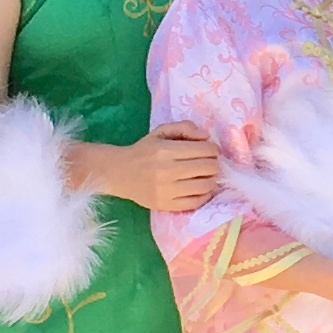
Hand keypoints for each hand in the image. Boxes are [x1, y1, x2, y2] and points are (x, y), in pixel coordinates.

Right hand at [90, 124, 222, 213]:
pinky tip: (201, 188)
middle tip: (208, 162)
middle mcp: (167, 171)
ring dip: (211, 178)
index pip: (205, 150)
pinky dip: (205, 195)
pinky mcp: (166, 205)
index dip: (212, 148)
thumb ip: (184, 128)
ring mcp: (167, 190)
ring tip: (205, 175)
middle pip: (209, 167)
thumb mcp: (161, 132)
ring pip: (206, 185)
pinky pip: (196, 202)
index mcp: (166, 151)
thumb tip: (206, 136)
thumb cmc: (144, 151)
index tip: (208, 149)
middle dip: (213, 162)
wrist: (119, 174)